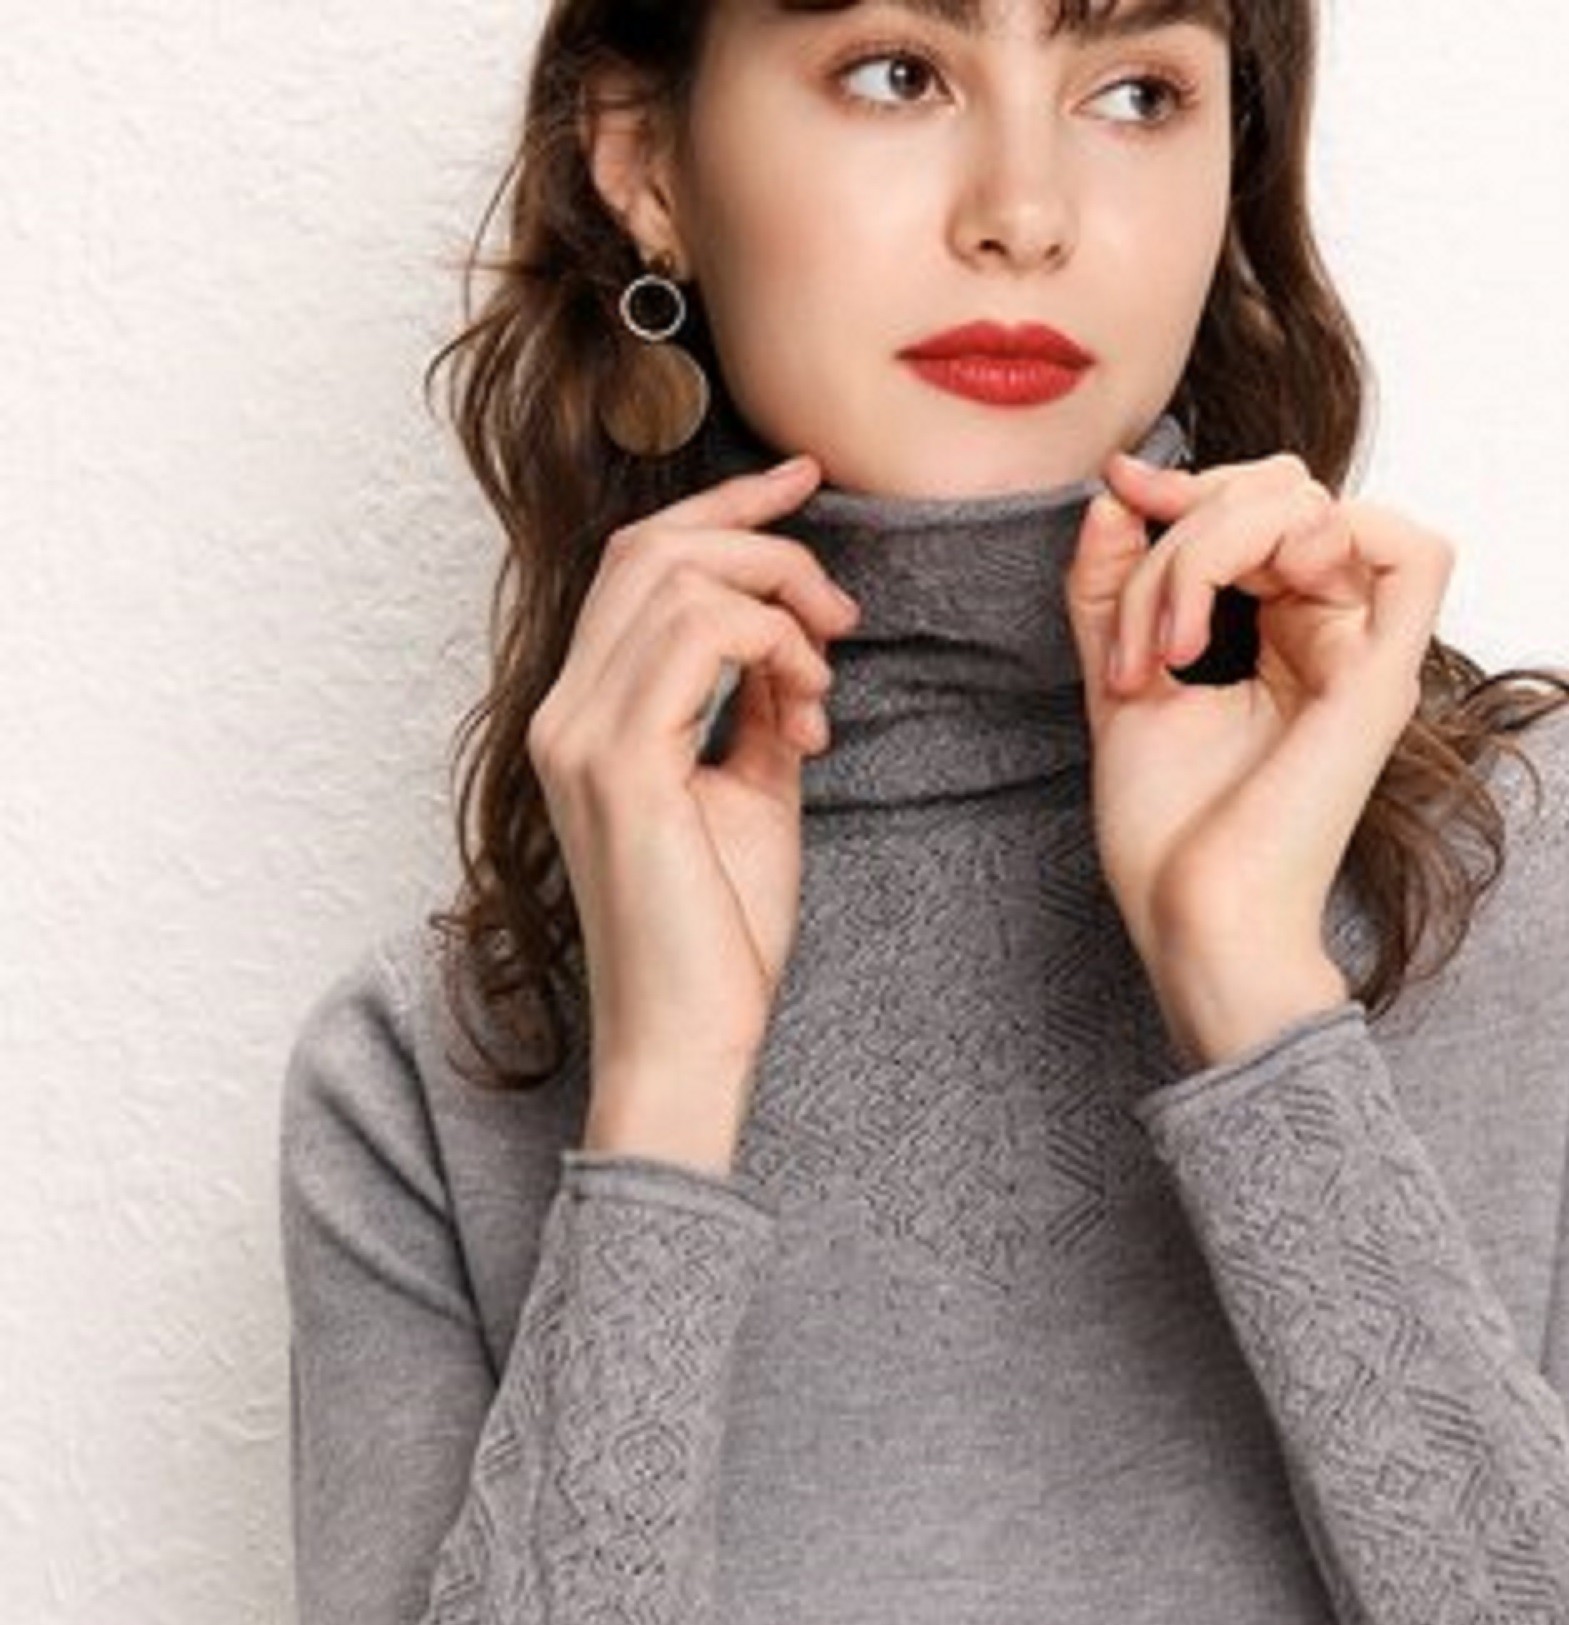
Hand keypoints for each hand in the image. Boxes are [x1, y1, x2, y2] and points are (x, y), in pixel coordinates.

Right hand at [527, 457, 858, 1140]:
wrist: (689, 1036)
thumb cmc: (718, 934)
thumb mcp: (753, 793)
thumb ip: (760, 711)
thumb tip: (792, 651)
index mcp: (586, 714)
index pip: (639, 566)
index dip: (725, 509)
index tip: (804, 482)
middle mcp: (564, 711)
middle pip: (652, 547)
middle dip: (765, 545)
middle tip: (842, 609)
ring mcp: (579, 734)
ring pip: (679, 577)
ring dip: (780, 609)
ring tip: (826, 684)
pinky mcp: (618, 765)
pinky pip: (700, 638)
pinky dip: (773, 652)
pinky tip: (808, 717)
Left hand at [1064, 448, 1454, 1066]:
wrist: (1194, 921)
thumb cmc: (1168, 836)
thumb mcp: (1121, 678)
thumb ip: (1114, 587)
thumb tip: (1114, 493)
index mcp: (1283, 636)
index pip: (1258, 505)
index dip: (1187, 488)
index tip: (1115, 498)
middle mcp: (1333, 635)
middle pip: (1282, 492)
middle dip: (1184, 531)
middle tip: (1135, 630)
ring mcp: (1364, 654)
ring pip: (1313, 509)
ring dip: (1207, 552)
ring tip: (1162, 650)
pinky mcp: (1382, 679)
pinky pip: (1415, 552)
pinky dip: (1322, 536)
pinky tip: (1250, 599)